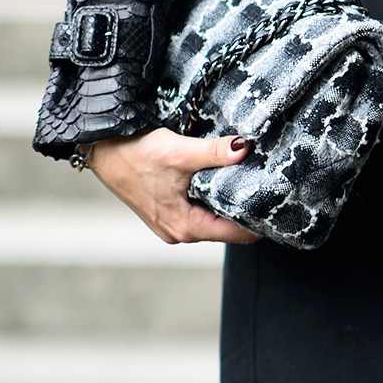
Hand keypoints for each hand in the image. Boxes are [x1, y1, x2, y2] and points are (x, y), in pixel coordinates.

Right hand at [83, 129, 261, 245]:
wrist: (101, 148)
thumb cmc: (134, 154)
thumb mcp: (179, 152)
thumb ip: (214, 153)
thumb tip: (245, 148)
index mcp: (185, 227)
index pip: (237, 235)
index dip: (261, 221)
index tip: (281, 203)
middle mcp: (179, 231)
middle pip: (227, 227)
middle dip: (248, 209)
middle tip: (273, 186)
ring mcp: (171, 222)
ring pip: (214, 217)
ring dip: (229, 201)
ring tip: (253, 180)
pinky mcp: (166, 210)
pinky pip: (200, 209)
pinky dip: (213, 196)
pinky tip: (224, 178)